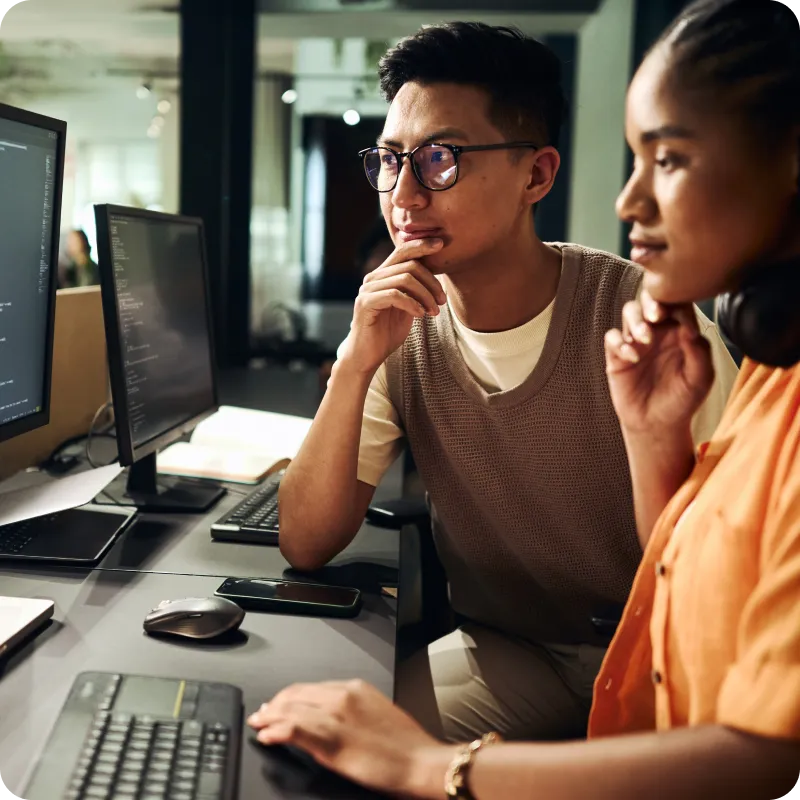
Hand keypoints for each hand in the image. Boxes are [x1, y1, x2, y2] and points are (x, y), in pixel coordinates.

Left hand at [248, 679, 451, 797]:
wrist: (421, 761)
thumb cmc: (405, 744)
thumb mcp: (376, 712)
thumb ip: (351, 709)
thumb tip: (328, 715)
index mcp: (354, 687)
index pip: (310, 687)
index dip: (289, 696)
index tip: (278, 704)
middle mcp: (342, 696)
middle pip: (296, 694)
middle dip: (275, 704)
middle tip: (262, 714)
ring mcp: (336, 717)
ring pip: (291, 709)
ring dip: (270, 717)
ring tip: (259, 724)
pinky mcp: (332, 740)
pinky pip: (295, 730)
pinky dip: (277, 731)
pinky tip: (268, 736)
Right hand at [338, 238, 446, 375]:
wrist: (367, 356)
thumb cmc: (387, 333)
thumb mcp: (407, 308)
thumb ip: (415, 290)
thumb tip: (435, 273)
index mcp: (383, 275)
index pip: (403, 251)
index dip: (422, 245)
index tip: (441, 244)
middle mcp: (373, 278)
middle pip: (409, 264)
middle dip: (432, 282)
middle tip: (442, 301)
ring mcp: (367, 290)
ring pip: (405, 279)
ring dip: (425, 295)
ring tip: (434, 312)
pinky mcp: (365, 303)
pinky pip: (395, 295)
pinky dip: (412, 304)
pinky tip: (420, 315)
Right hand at [605, 290, 714, 436]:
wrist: (657, 424)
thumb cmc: (682, 400)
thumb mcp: (700, 379)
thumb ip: (700, 353)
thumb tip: (690, 329)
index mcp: (680, 332)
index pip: (679, 305)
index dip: (680, 308)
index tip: (684, 327)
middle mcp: (658, 332)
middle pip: (650, 299)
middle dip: (652, 301)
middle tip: (656, 315)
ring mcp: (636, 342)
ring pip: (630, 312)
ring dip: (636, 320)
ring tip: (644, 339)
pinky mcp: (617, 356)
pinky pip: (612, 338)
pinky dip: (619, 343)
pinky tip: (632, 358)